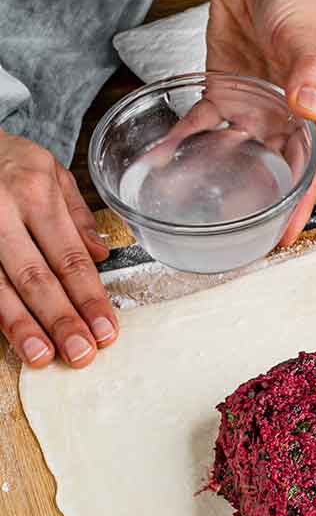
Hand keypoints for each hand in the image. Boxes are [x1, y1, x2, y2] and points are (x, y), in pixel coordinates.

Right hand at [0, 134, 115, 368]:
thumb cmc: (8, 159)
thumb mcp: (50, 170)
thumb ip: (76, 214)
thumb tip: (100, 255)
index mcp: (35, 193)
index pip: (69, 256)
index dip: (89, 297)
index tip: (106, 330)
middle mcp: (2, 213)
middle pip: (35, 277)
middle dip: (61, 319)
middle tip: (82, 354)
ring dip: (22, 326)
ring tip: (43, 356)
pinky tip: (10, 336)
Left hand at [206, 0, 315, 245]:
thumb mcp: (303, 36)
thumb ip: (308, 71)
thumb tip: (310, 108)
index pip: (312, 165)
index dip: (299, 203)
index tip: (283, 235)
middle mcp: (289, 114)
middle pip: (277, 169)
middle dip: (262, 204)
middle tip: (241, 239)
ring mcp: (256, 105)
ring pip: (238, 154)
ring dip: (221, 180)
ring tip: (199, 211)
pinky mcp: (224, 90)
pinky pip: (202, 125)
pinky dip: (183, 142)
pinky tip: (164, 157)